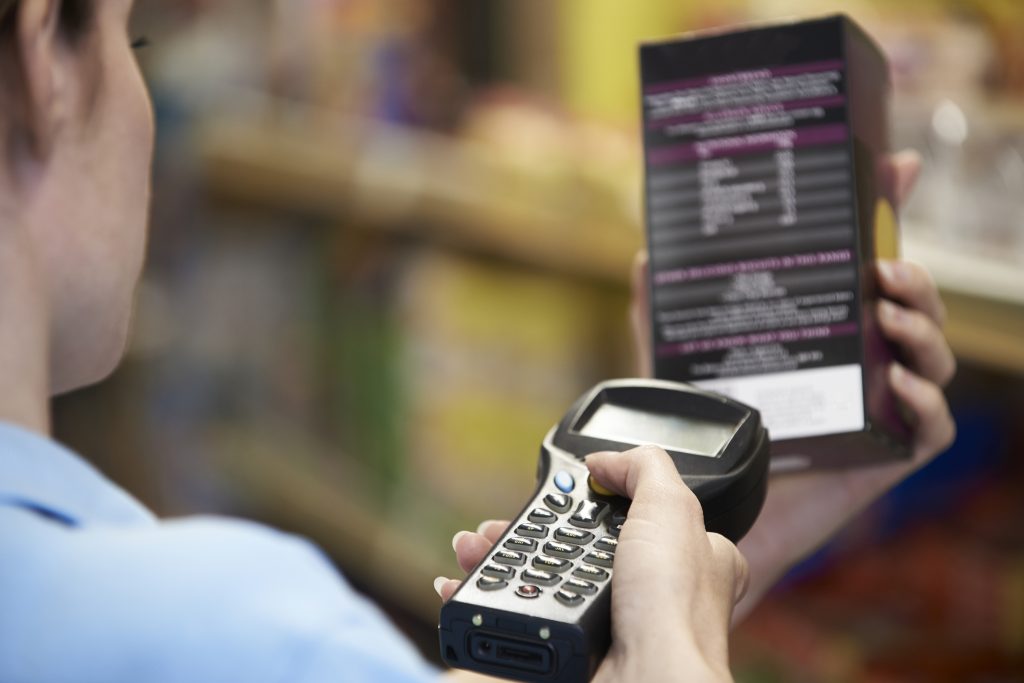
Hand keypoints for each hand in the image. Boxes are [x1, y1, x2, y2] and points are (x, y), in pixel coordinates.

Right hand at [437, 446, 747, 682]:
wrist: (646, 681)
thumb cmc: (674, 609)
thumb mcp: (673, 508)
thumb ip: (644, 467)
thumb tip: (604, 460)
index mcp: (685, 556)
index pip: (636, 514)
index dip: (596, 502)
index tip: (562, 495)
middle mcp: (647, 591)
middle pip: (575, 546)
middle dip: (526, 530)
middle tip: (497, 523)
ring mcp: (608, 623)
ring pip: (540, 580)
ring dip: (496, 561)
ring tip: (472, 549)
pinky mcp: (571, 649)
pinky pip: (518, 617)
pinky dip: (485, 602)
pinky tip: (466, 586)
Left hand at [629, 150, 956, 620]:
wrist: (714, 518)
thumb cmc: (704, 437)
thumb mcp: (677, 365)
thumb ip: (659, 314)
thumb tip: (648, 256)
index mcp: (822, 333)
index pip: (866, 267)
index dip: (889, 212)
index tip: (897, 166)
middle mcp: (857, 364)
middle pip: (912, 307)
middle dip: (913, 277)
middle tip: (883, 267)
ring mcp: (878, 410)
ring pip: (933, 359)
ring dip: (924, 328)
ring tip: (890, 314)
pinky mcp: (887, 457)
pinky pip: (932, 428)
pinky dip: (927, 402)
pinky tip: (897, 383)